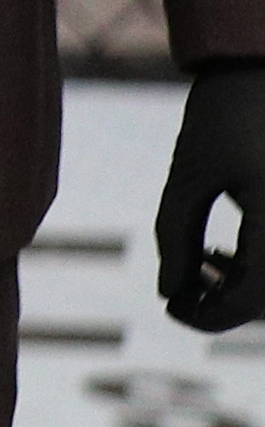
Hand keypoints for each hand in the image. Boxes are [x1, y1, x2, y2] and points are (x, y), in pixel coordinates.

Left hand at [157, 60, 264, 329]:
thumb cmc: (227, 110)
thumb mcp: (191, 173)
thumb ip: (177, 234)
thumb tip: (170, 292)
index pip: (252, 302)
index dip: (209, 316)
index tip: (171, 308)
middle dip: (226, 303)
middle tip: (180, 291)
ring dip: (246, 287)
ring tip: (200, 265)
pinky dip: (259, 264)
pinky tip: (222, 252)